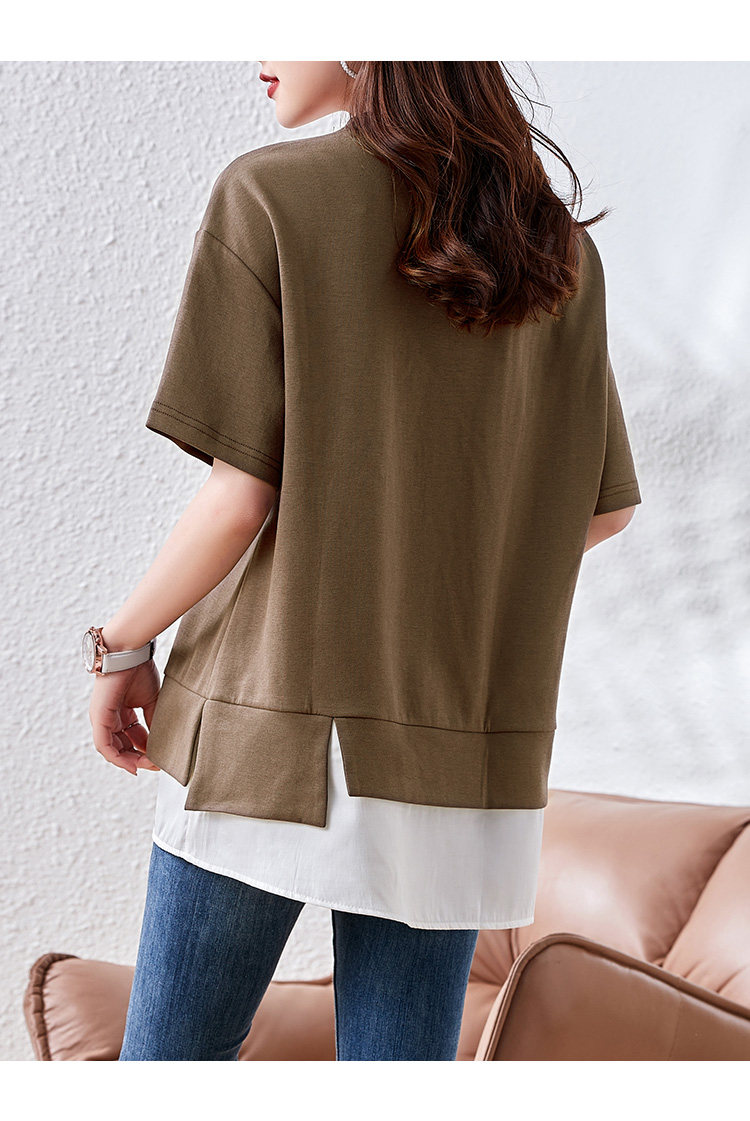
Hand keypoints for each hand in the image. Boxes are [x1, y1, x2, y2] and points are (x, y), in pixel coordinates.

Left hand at [88, 659, 161, 775]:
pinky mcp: (98, 718)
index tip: (160, 758)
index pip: (132, 737)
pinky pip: (104, 746)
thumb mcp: (150, 700)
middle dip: (139, 758)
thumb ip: (153, 720)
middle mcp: (108, 718)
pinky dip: (117, 758)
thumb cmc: (138, 669)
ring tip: (147, 765)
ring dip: (130, 761)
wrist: (128, 652)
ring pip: (112, 750)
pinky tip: (132, 765)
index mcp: (120, 712)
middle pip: (122, 746)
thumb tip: (162, 741)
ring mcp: (101, 719)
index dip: (145, 749)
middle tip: (155, 765)